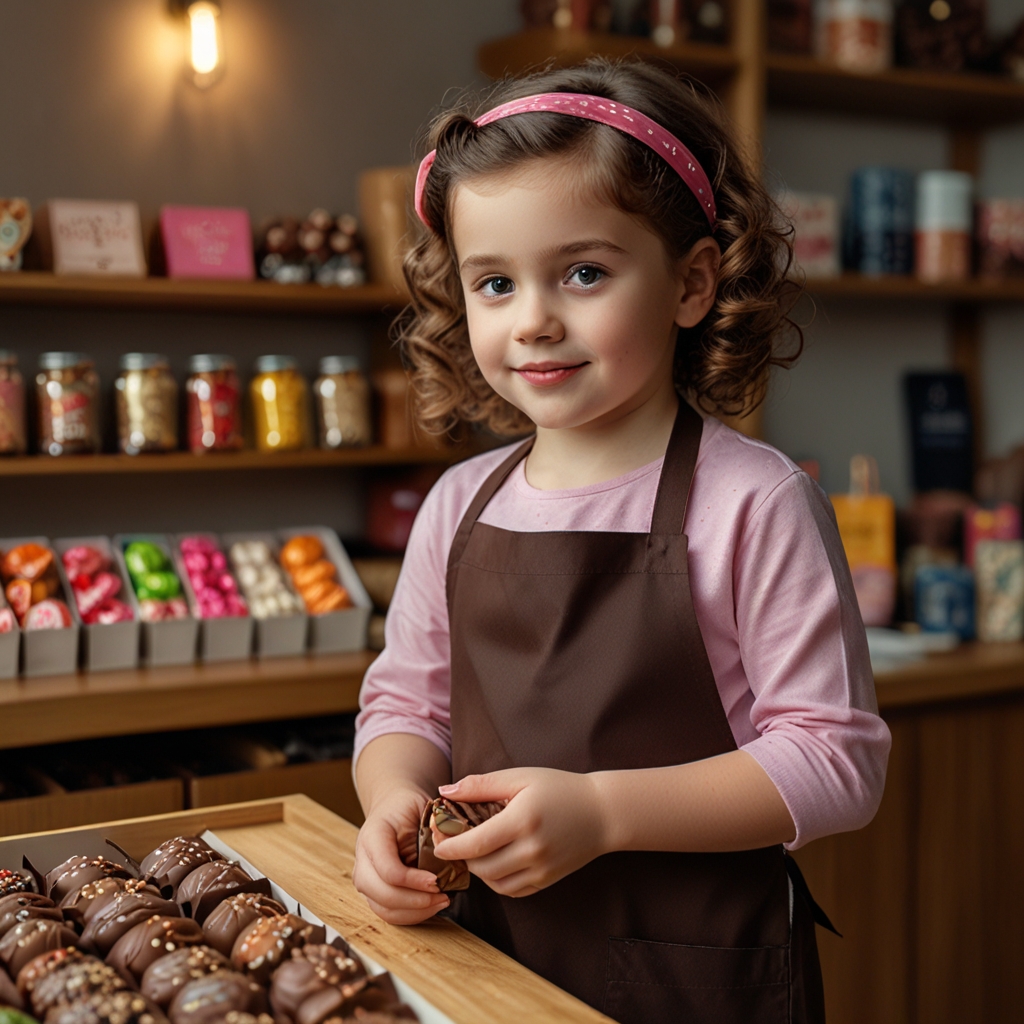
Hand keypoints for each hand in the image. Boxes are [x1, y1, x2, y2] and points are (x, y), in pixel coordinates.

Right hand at [352, 785, 449, 924]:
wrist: (393, 806)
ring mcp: (365, 879)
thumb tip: (452, 856)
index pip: (388, 869)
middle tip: (443, 896)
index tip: (437, 881)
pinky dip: (412, 915)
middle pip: (382, 894)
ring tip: (441, 902)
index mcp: (372, 836)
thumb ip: (431, 832)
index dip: (413, 881)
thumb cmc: (410, 807)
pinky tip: (432, 906)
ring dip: (415, 912)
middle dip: (415, 901)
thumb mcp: (420, 809)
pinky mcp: (374, 892)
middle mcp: (362, 860)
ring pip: (384, 910)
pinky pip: (389, 913)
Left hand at [432, 768, 608, 897]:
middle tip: (451, 841)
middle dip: (461, 857)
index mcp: (523, 820)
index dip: (450, 846)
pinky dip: (496, 880)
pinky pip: (511, 890)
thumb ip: (481, 785)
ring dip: (478, 869)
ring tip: (473, 850)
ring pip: (494, 882)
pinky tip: (494, 861)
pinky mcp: (547, 881)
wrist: (602, 813)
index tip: (436, 840)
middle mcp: (532, 849)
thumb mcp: (521, 777)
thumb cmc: (559, 789)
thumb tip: (445, 792)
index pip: (475, 843)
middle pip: (482, 866)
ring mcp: (541, 869)